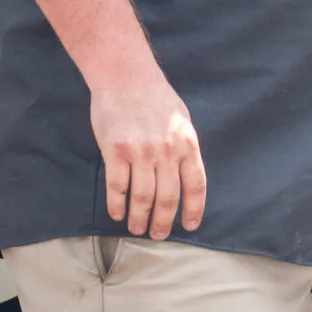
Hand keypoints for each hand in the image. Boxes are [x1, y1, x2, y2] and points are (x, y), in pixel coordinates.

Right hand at [90, 68, 206, 238]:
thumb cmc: (156, 97)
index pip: (195, 185)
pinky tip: (116, 213)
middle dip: (163, 221)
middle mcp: (166, 151)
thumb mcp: (182, 120)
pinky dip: (117, 204)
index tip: (190, 226)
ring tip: (136, 228)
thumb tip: (185, 176)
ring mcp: (141, 152)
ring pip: (142, 196)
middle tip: (157, 235)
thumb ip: (184, 148)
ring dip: (139, 217)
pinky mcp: (116, 151)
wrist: (126, 76)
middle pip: (168, 197)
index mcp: (187, 143)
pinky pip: (117, 186)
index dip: (194, 209)